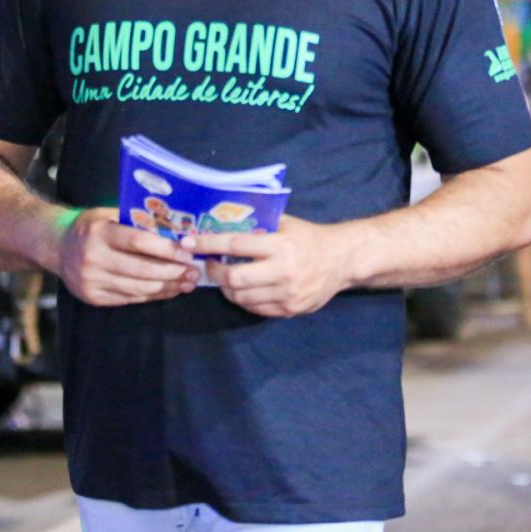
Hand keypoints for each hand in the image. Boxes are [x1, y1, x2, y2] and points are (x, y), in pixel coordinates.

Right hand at [56, 208, 201, 305]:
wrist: (57, 247)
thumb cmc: (89, 227)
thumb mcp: (107, 214)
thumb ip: (135, 221)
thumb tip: (175, 228)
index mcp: (99, 233)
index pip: (138, 242)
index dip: (166, 249)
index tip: (187, 253)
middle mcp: (93, 258)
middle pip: (141, 269)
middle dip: (172, 272)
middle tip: (194, 272)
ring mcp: (91, 281)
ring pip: (138, 289)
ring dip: (167, 287)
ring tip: (187, 283)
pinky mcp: (93, 297)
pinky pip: (129, 299)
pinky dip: (152, 296)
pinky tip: (167, 290)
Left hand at [182, 216, 352, 317]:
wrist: (342, 260)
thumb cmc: (309, 238)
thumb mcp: (285, 223)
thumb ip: (258, 224)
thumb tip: (222, 221)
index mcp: (280, 245)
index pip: (235, 244)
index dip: (208, 244)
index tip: (188, 242)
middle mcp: (283, 271)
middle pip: (234, 278)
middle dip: (215, 272)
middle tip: (210, 265)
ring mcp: (287, 294)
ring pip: (242, 297)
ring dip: (228, 288)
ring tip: (227, 277)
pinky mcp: (291, 310)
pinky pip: (256, 309)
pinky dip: (245, 299)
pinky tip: (245, 289)